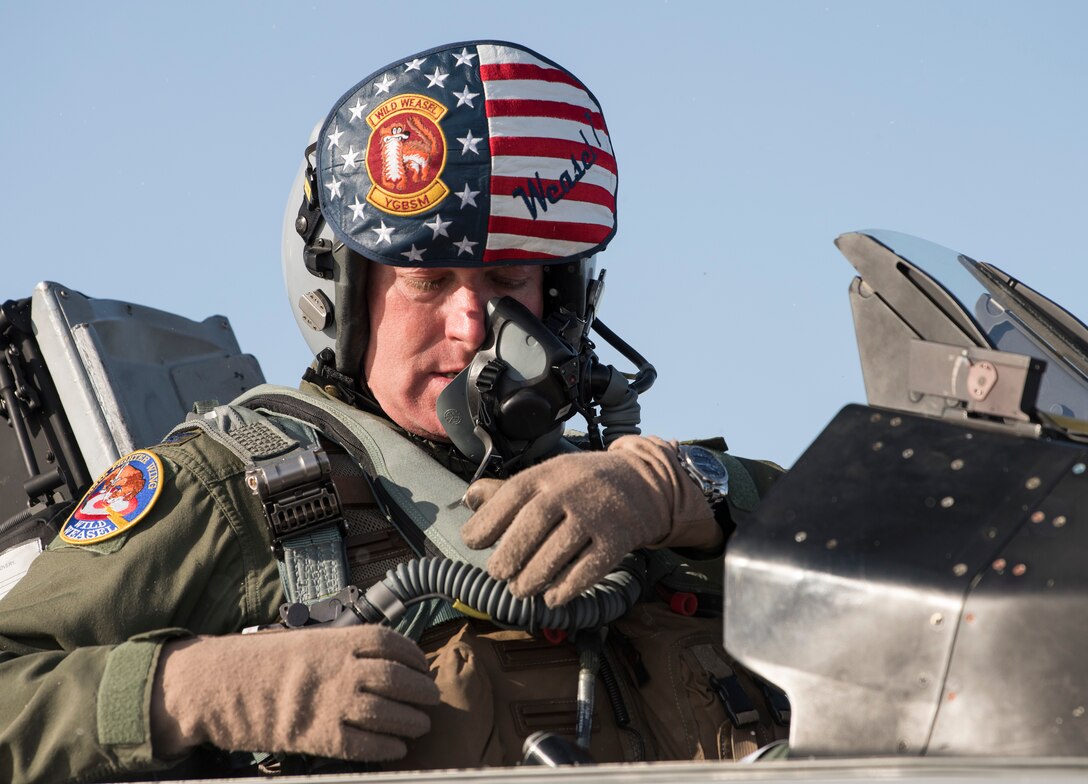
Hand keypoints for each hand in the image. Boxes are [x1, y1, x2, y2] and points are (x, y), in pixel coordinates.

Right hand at [150, 624, 438, 761]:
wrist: (219, 685)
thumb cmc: (260, 662)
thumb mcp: (305, 641)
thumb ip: (341, 649)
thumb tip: (381, 660)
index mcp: (336, 641)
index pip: (391, 643)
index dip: (413, 655)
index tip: (423, 665)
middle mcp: (340, 669)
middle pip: (397, 678)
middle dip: (422, 690)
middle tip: (432, 698)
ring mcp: (330, 703)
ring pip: (387, 712)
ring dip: (411, 720)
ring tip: (420, 724)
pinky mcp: (318, 736)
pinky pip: (364, 745)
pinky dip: (386, 747)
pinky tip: (397, 748)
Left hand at [461, 435, 721, 606]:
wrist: (643, 482)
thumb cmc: (584, 483)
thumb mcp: (548, 475)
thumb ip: (508, 491)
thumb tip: (468, 499)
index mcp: (547, 473)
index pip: (511, 495)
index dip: (487, 521)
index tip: (471, 543)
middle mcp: (570, 491)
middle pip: (533, 523)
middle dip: (510, 553)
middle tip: (497, 573)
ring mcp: (596, 515)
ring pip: (560, 548)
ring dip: (534, 575)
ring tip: (520, 589)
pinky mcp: (617, 539)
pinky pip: (590, 567)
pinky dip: (568, 586)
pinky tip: (552, 598)